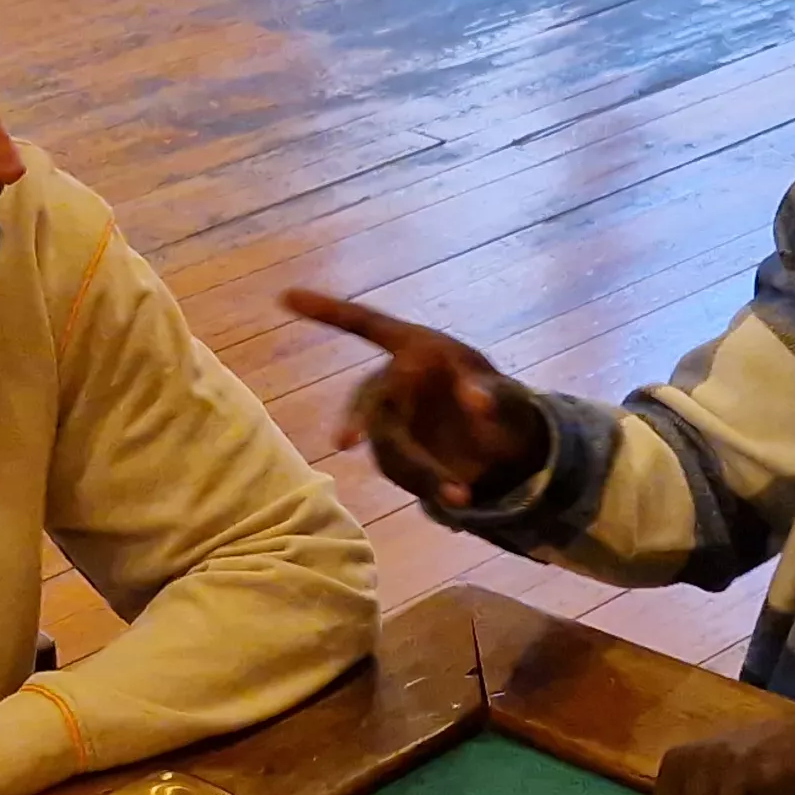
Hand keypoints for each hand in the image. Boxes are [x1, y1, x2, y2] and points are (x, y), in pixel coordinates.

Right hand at [282, 289, 550, 508]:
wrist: (499, 447)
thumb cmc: (500, 403)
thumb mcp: (507, 397)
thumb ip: (494, 395)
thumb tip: (477, 402)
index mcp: (416, 347)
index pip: (365, 324)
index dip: (327, 311)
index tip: (286, 297)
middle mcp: (395, 379)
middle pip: (368, 397)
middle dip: (357, 419)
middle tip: (345, 442)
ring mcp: (389, 417)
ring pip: (384, 443)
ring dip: (419, 470)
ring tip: (461, 493)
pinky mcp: (391, 451)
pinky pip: (397, 469)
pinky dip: (425, 485)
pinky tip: (457, 496)